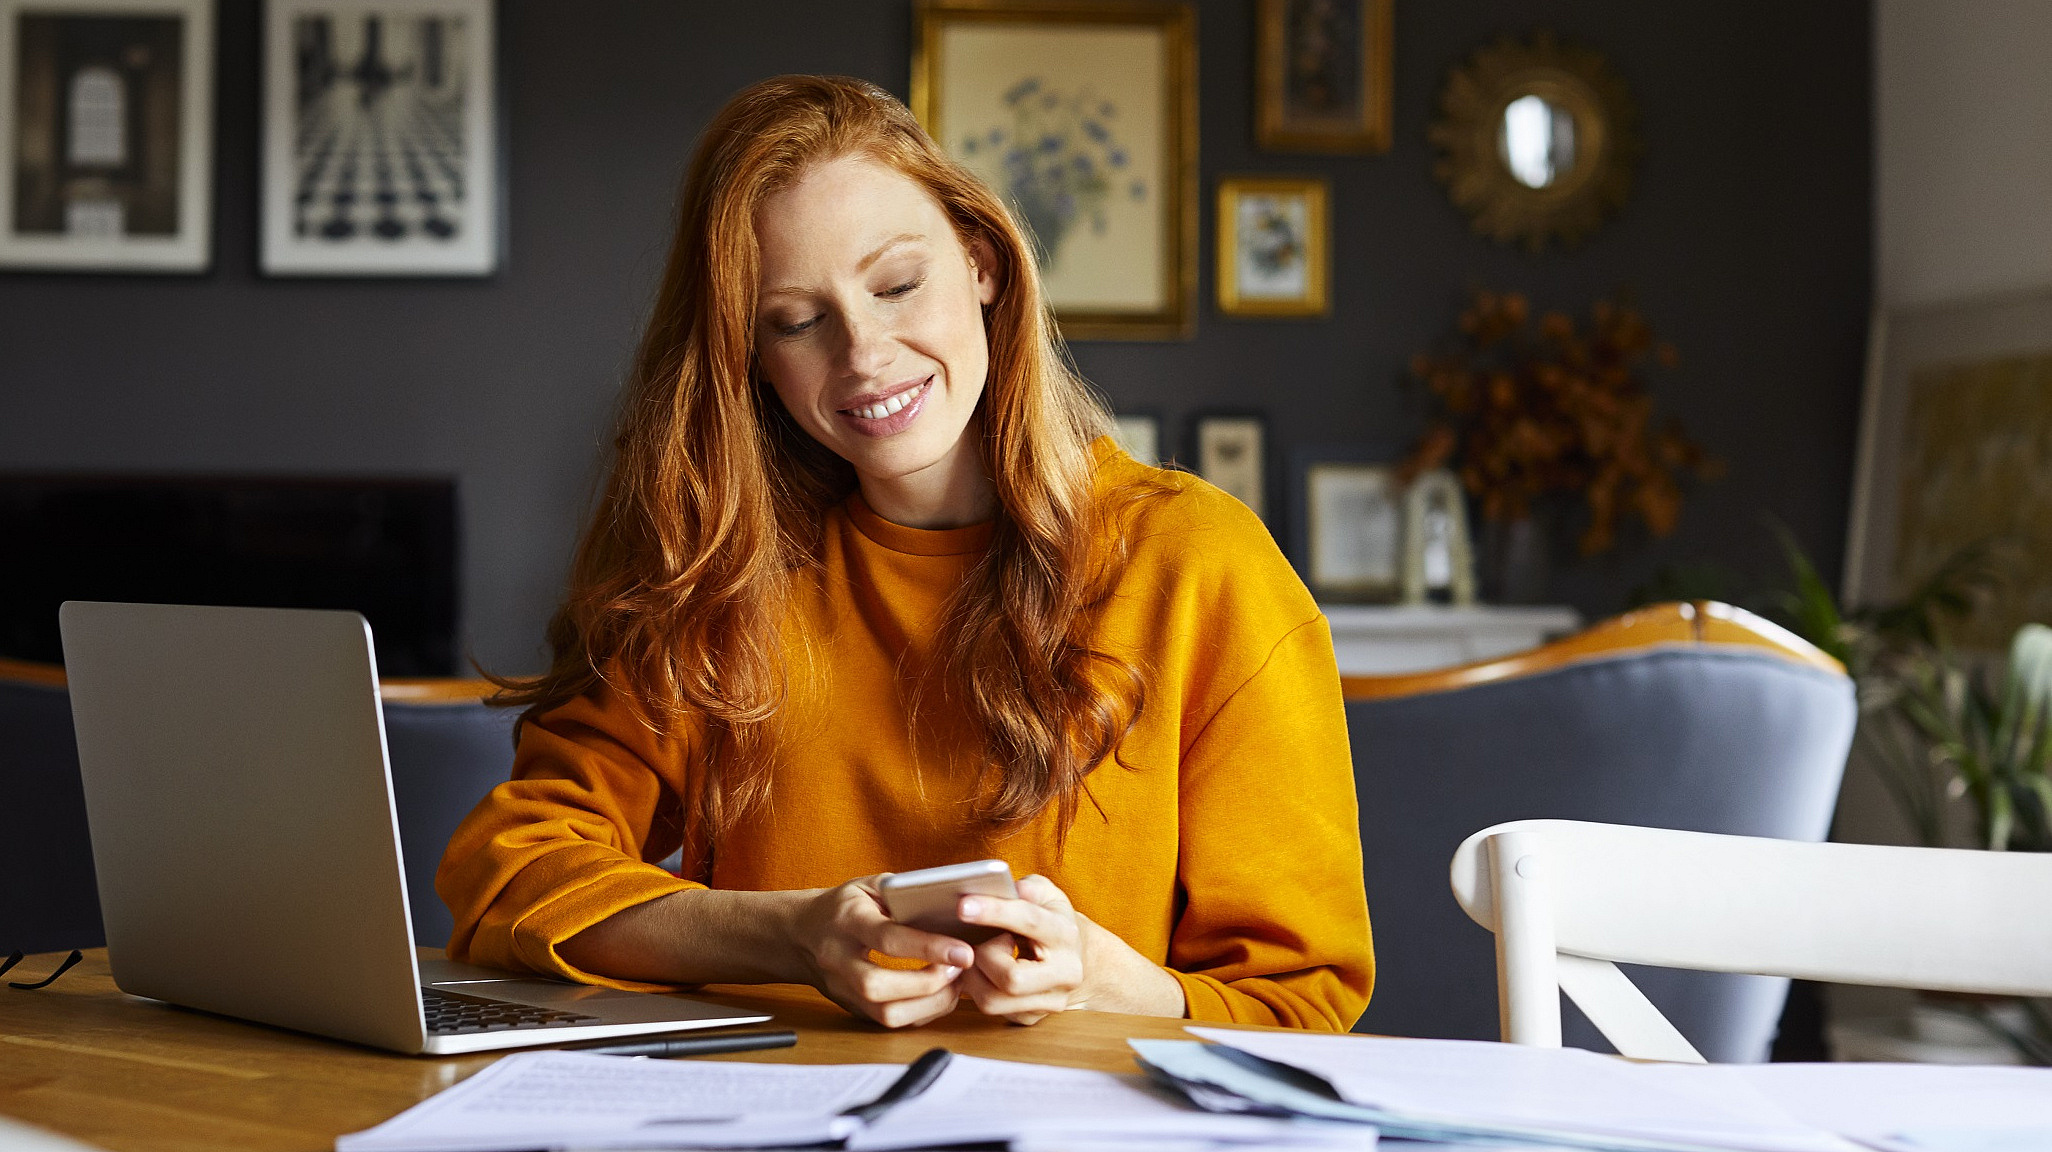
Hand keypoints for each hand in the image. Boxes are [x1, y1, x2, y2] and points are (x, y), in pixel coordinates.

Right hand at [788, 875, 974, 1028]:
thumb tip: (950, 904)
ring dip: (929, 1004)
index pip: (887, 939)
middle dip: (928, 983)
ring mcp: (842, 989)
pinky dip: (922, 1013)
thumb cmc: (844, 906)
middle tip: (960, 969)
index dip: (928, 947)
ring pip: (884, 1014)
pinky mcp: (851, 1008)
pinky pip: (889, 1022)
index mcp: (846, 921)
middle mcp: (838, 959)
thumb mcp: (869, 886)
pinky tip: (941, 994)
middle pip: (879, 986)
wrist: (800, 934)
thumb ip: (903, 891)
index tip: (964, 951)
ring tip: (955, 983)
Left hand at [953, 874, 1185, 1024]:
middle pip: (1011, 979)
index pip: (1029, 922)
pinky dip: (976, 987)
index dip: (994, 912)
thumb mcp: (1048, 895)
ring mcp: (1050, 1001)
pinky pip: (990, 1010)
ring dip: (973, 975)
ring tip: (978, 954)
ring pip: (993, 1000)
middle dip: (984, 957)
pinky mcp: (1031, 1018)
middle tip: (978, 940)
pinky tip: (981, 970)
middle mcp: (1065, 974)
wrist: (1077, 959)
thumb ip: (1030, 888)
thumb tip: (1013, 889)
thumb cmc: (1052, 921)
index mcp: (1066, 935)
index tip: (963, 906)